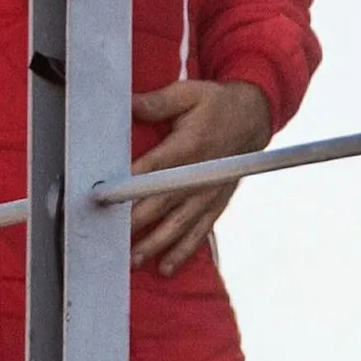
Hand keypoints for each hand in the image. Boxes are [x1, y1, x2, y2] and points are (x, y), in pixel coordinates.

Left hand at [127, 78, 272, 274]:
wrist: (254, 118)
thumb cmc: (217, 104)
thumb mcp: (189, 93)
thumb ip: (157, 102)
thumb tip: (128, 103)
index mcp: (188, 146)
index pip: (152, 169)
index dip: (128, 184)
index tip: (106, 199)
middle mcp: (197, 175)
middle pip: (161, 203)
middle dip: (135, 222)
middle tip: (110, 238)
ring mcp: (207, 193)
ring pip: (178, 224)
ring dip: (155, 243)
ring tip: (134, 259)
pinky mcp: (215, 203)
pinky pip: (199, 231)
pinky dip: (183, 250)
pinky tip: (166, 267)